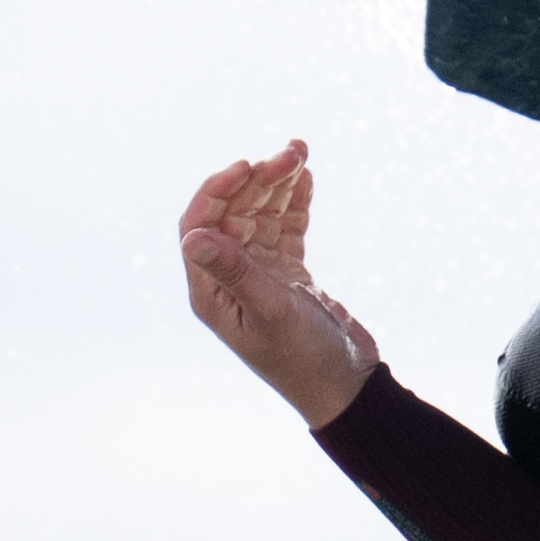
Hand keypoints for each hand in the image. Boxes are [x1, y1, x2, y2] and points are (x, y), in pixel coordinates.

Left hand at [176, 140, 384, 428]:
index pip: (199, 227)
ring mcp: (260, 275)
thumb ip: (235, 270)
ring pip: (262, 216)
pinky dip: (296, 203)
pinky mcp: (288, 276)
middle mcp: (230, 279)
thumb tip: (192, 235)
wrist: (347, 386)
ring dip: (278, 184)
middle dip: (259, 180)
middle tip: (291, 154)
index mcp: (211, 292)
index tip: (248, 165)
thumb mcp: (269, 311)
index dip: (218, 190)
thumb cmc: (304, 358)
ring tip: (301, 154)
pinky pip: (286, 229)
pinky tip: (307, 179)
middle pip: (234, 213)